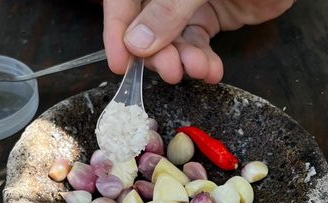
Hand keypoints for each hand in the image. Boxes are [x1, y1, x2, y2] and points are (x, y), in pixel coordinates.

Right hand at [103, 0, 294, 83]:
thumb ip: (169, 9)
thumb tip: (137, 43)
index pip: (123, 0)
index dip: (117, 31)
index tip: (120, 64)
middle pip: (145, 26)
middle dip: (158, 53)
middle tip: (170, 70)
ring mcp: (188, 3)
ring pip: (172, 40)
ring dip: (184, 61)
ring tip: (198, 69)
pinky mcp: (211, 15)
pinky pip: (198, 44)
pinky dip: (203, 61)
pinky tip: (211, 70)